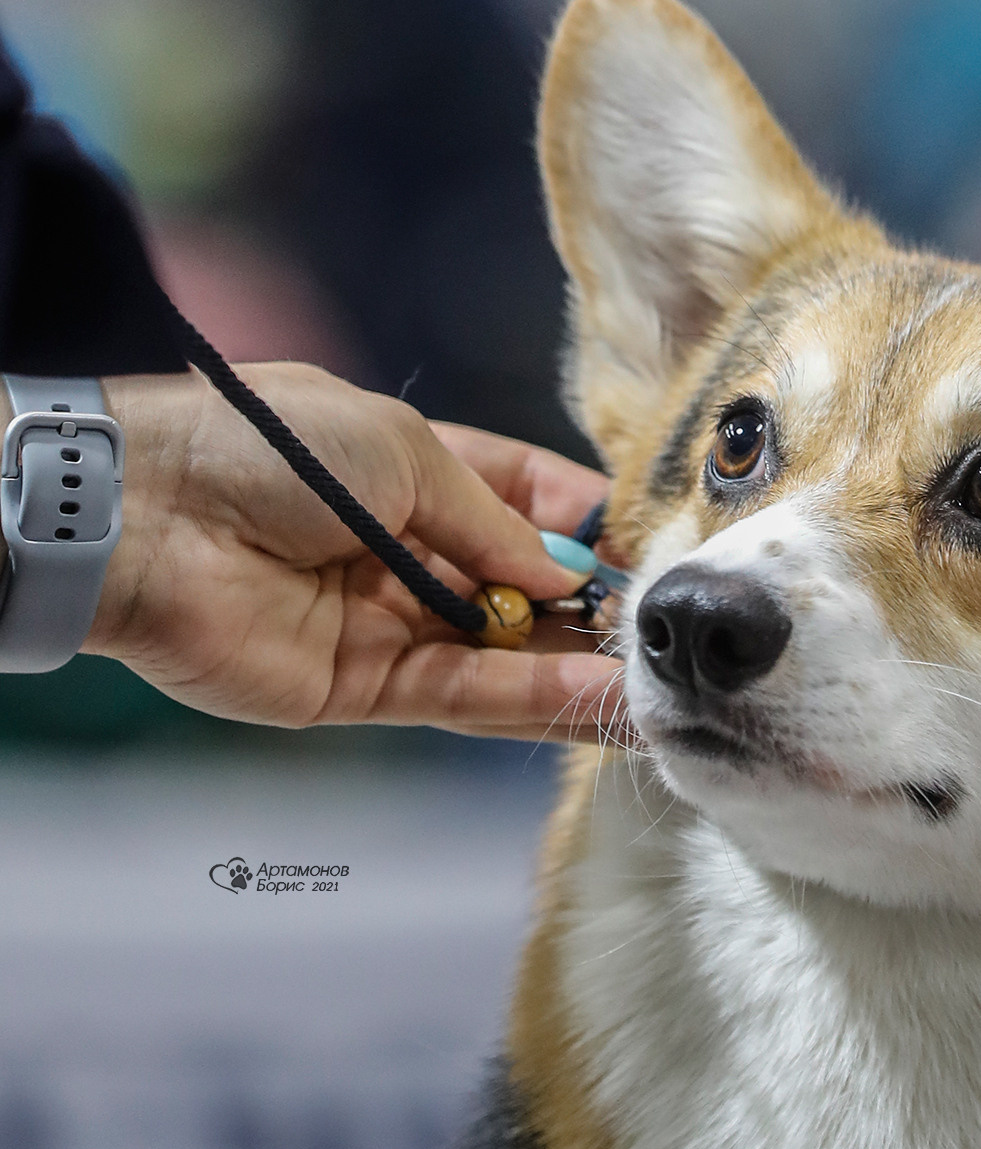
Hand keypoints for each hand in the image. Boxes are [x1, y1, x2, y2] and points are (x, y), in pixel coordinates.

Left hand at [85, 364, 627, 741]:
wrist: (146, 515)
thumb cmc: (269, 449)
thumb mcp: (403, 448)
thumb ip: (491, 520)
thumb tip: (562, 573)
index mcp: (418, 474)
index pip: (527, 504)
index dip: (589, 526)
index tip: (652, 549)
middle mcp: (412, 554)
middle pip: (525, 590)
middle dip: (593, 608)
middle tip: (666, 629)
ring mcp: (390, 626)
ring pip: (505, 657)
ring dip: (579, 670)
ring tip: (658, 683)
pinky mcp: (362, 691)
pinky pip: (463, 700)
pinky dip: (531, 701)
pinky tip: (598, 699)